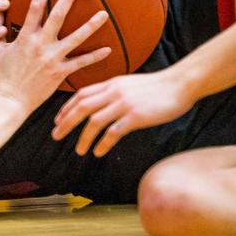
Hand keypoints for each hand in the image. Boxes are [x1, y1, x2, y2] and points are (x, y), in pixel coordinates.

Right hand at [0, 0, 110, 112]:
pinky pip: (81, 63)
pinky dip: (95, 56)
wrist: (10, 101)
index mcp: (25, 36)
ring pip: (75, 38)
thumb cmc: (2, 75)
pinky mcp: (60, 73)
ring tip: (104, 13)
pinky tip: (109, 49)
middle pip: (57, 16)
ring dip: (91, 25)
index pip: (35, 7)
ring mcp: (52, 59)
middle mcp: (40, 44)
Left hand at [52, 69, 195, 156]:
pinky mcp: (136, 116)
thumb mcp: (130, 84)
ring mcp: (124, 104)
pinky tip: (99, 152)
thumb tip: (102, 104)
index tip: (57, 120)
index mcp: (111, 84)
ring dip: (83, 138)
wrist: (180, 84)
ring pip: (94, 121)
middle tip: (56, 136)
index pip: (81, 94)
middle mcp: (114, 92)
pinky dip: (103, 143)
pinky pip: (114, 131)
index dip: (66, 108)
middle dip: (66, 123)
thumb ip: (114, 92)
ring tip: (79, 150)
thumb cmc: (157, 87)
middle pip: (81, 107)